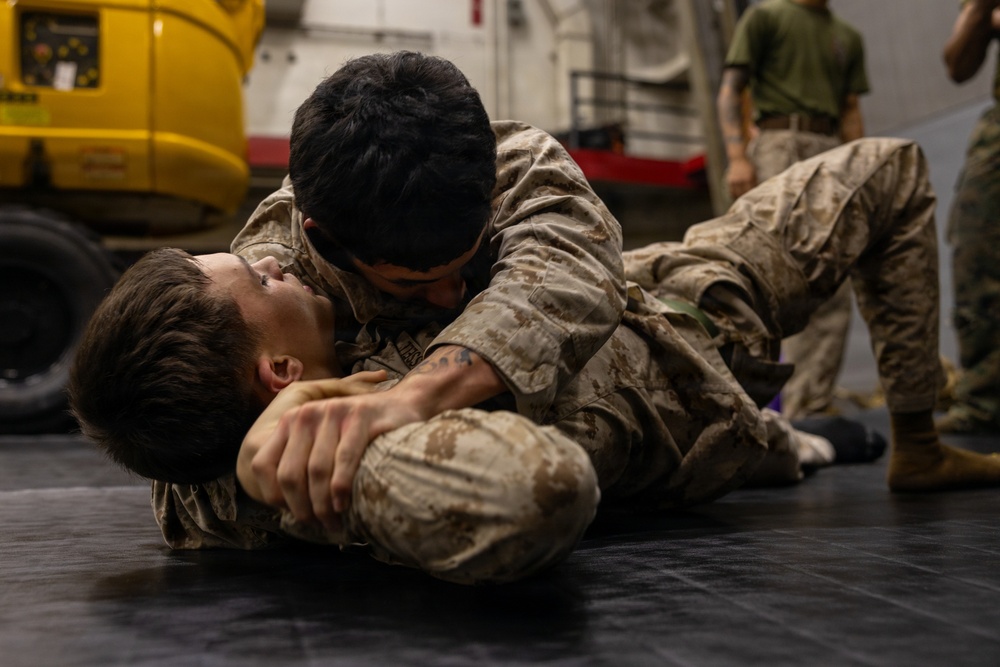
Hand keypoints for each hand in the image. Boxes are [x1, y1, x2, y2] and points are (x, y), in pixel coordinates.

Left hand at [244, 375, 426, 532]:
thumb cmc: (361, 433)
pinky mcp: (359, 414)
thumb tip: (285, 507)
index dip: (274, 497)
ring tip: (333, 522)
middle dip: (301, 508)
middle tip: (317, 525)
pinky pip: (344, 458)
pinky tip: (343, 504)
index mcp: (290, 421)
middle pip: (290, 473)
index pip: (263, 465)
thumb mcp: (323, 442)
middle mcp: (306, 413)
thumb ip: (301, 463)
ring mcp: (333, 412)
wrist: (402, 404)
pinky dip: (341, 486)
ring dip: (323, 504)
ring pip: (317, 469)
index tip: (292, 516)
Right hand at [726, 156, 756, 199]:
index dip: (752, 197)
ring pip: (736, 194)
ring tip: (742, 202)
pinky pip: (732, 192)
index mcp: (749, 178)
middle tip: (748, 203)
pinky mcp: (730, 181)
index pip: (751, 191)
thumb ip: (754, 182)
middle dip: (746, 199)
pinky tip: (736, 197)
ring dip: (739, 198)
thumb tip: (756, 192)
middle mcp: (741, 180)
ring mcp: (734, 181)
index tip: (754, 201)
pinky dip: (734, 195)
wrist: (738, 159)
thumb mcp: (754, 173)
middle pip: (743, 194)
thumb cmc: (748, 166)